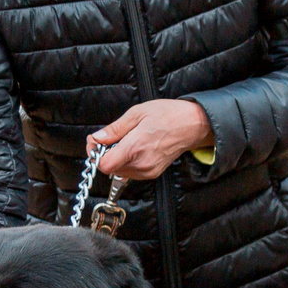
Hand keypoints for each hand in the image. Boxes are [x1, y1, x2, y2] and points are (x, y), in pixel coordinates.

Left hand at [91, 98, 211, 180]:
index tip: (96, 142)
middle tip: (109, 138)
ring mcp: (147, 171)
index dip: (95, 153)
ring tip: (125, 141)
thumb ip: (114, 129)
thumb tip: (98, 138)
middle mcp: (141, 164)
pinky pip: (130, 172)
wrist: (192, 125)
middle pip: (109, 168)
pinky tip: (134, 148)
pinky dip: (126, 162)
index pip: (104, 165)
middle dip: (104, 153)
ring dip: (116, 158)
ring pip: (119, 171)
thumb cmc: (168, 115)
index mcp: (135, 148)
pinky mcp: (152, 174)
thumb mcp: (137, 113)